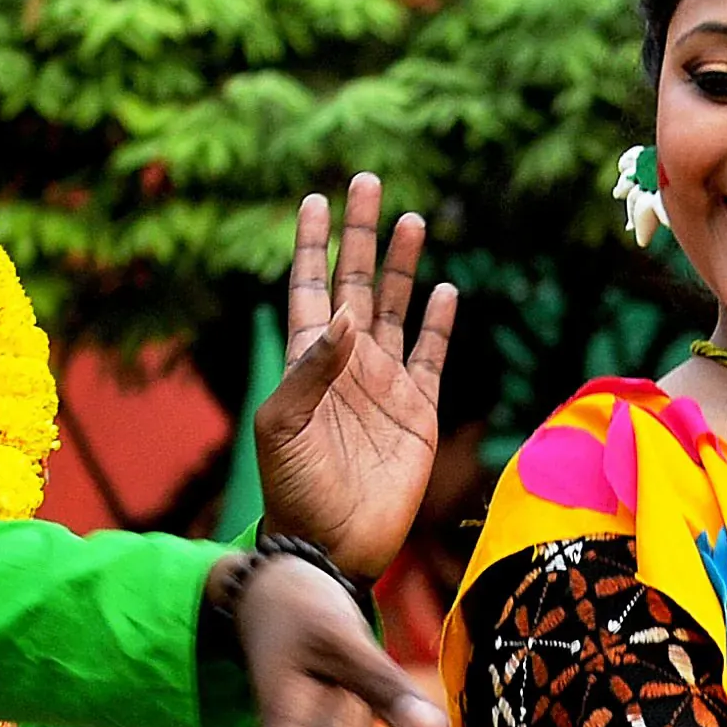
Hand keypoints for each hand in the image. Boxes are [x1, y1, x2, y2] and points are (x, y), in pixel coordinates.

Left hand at [255, 176, 459, 583]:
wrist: (334, 543)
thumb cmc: (294, 488)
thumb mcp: (281, 426)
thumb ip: (310, 368)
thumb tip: (346, 314)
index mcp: (306, 359)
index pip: (309, 286)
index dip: (312, 244)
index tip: (315, 199)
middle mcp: (346, 362)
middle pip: (355, 281)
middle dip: (360, 234)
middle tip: (367, 183)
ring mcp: (384, 383)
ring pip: (395, 307)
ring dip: (401, 265)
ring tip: (411, 220)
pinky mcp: (419, 409)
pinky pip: (432, 354)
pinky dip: (440, 322)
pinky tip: (445, 290)